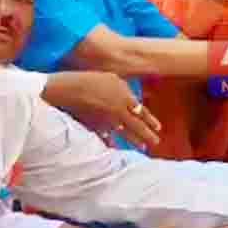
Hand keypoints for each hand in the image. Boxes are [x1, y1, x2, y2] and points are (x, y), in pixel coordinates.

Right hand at [42, 72, 161, 148]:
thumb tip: (133, 103)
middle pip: (136, 125)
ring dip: (134, 140)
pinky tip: (114, 146)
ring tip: (142, 147)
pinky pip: (105, 135)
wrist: (69, 88)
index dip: (150, 120)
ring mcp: (106, 120)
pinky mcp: (94, 124)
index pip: (141, 111)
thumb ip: (125, 91)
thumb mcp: (112, 79)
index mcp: (124, 98)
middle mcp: (118, 111)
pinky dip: (110, 141)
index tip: (158, 128)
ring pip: (123, 132)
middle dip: (147, 135)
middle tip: (156, 143)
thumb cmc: (90, 79)